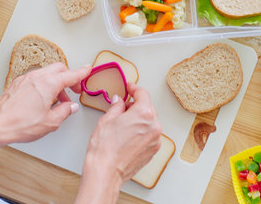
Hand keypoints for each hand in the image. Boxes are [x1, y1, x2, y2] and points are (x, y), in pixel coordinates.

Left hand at [0, 62, 90, 144]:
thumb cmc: (20, 124)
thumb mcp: (50, 122)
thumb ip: (64, 112)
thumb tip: (71, 107)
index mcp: (49, 84)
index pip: (71, 75)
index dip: (82, 73)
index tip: (88, 70)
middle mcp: (37, 77)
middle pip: (59, 69)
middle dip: (69, 77)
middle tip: (74, 90)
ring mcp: (25, 79)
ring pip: (47, 73)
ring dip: (56, 82)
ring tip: (58, 100)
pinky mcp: (17, 83)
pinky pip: (35, 78)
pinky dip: (44, 84)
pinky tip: (43, 98)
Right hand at [76, 83, 161, 202]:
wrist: (105, 172)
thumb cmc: (104, 148)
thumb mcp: (107, 119)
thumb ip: (117, 106)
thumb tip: (119, 102)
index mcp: (144, 114)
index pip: (142, 94)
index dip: (134, 88)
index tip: (130, 88)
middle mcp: (154, 126)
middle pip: (147, 108)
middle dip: (135, 105)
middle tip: (122, 107)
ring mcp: (155, 139)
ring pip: (149, 122)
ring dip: (139, 119)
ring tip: (123, 125)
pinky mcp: (153, 150)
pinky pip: (149, 134)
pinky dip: (141, 131)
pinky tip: (127, 136)